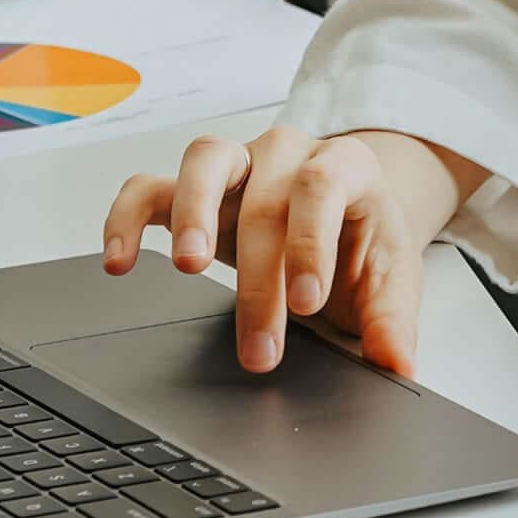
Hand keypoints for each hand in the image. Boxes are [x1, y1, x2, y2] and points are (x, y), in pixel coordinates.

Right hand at [101, 123, 481, 379]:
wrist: (347, 214)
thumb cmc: (364, 242)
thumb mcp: (390, 278)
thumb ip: (392, 319)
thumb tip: (397, 364)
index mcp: (346, 166)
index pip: (323, 187)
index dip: (310, 241)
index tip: (305, 300)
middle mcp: (289, 153)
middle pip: (266, 196)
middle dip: (260, 278)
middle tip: (261, 345)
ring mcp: (240, 164)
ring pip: (206, 158)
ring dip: (193, 211)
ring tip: (188, 267)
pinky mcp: (196, 189)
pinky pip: (150, 187)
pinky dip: (128, 216)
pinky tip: (119, 261)